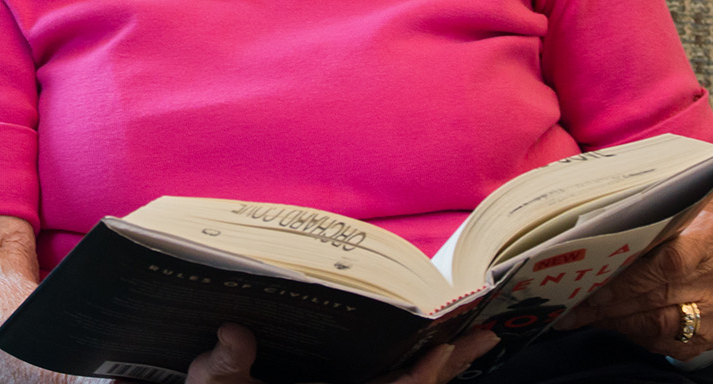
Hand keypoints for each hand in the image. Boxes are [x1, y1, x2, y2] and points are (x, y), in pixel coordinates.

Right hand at [185, 324, 499, 383]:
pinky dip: (422, 364)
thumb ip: (224, 365)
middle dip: (451, 364)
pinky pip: (395, 378)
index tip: (442, 350)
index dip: (419, 379)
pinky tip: (441, 342)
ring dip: (446, 363)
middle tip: (488, 333)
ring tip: (480, 333)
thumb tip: (234, 333)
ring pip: (409, 383)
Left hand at [559, 198, 712, 360]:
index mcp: (711, 236)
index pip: (671, 261)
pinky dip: (633, 335)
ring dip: (618, 321)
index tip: (597, 285)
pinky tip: (611, 324)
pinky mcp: (710, 335)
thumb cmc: (681, 235)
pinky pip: (665, 344)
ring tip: (587, 316)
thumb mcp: (668, 221)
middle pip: (659, 295)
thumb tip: (589, 249)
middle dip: (612, 303)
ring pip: (660, 324)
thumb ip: (640, 232)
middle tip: (578, 306)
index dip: (631, 278)